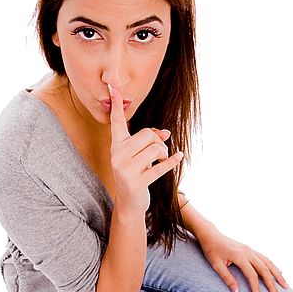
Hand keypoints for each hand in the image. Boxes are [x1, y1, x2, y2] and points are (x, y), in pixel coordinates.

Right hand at [108, 83, 183, 213]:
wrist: (128, 204)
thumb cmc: (135, 175)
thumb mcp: (137, 156)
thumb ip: (148, 141)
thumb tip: (165, 133)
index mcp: (116, 146)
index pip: (116, 122)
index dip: (117, 105)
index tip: (113, 87)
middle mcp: (117, 155)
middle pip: (146, 135)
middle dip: (158, 142)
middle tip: (159, 153)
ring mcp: (125, 169)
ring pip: (155, 148)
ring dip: (164, 154)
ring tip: (160, 161)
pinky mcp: (136, 182)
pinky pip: (160, 167)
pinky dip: (172, 162)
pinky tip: (179, 158)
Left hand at [198, 228, 288, 291]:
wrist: (211, 235)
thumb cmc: (211, 249)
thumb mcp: (216, 265)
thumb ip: (227, 278)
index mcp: (239, 256)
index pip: (252, 275)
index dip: (256, 289)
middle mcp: (248, 252)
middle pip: (264, 269)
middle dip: (272, 284)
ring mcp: (250, 249)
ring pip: (268, 262)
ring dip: (277, 274)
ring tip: (286, 286)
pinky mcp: (250, 249)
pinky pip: (265, 258)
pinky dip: (273, 266)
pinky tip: (279, 272)